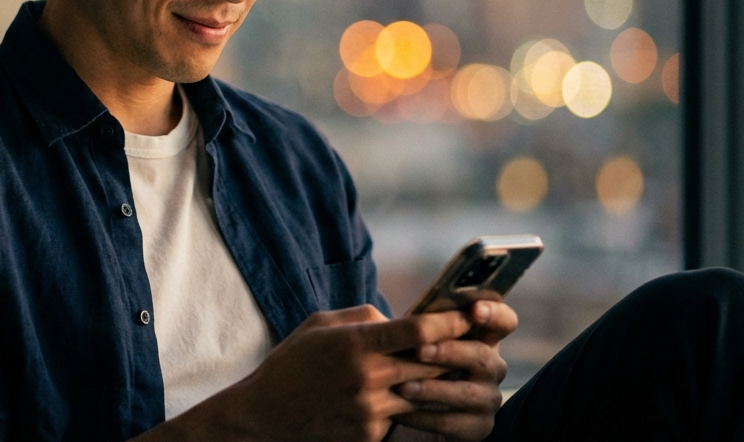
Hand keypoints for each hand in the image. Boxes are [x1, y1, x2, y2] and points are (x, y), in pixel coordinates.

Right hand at [141, 304, 476, 441]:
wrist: (263, 418)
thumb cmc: (292, 363)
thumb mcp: (321, 325)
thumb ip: (365, 318)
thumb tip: (400, 320)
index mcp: (357, 344)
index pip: (420, 329)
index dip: (452, 320)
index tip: (472, 314)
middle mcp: (368, 378)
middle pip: (432, 362)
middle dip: (457, 351)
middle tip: (480, 341)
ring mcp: (371, 412)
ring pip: (425, 394)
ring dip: (441, 382)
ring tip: (459, 371)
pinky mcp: (370, 437)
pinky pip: (404, 419)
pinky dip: (412, 408)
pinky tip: (417, 399)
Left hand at [392, 300, 517, 440]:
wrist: (412, 405)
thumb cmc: (414, 360)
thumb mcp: (412, 341)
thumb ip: (403, 327)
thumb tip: (372, 312)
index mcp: (482, 336)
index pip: (504, 321)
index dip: (495, 313)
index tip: (474, 310)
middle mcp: (492, 366)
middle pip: (483, 356)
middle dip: (449, 352)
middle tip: (419, 351)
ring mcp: (489, 398)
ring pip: (467, 392)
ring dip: (433, 389)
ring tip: (403, 387)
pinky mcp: (480, 426)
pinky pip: (454, 423)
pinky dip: (425, 417)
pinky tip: (400, 413)